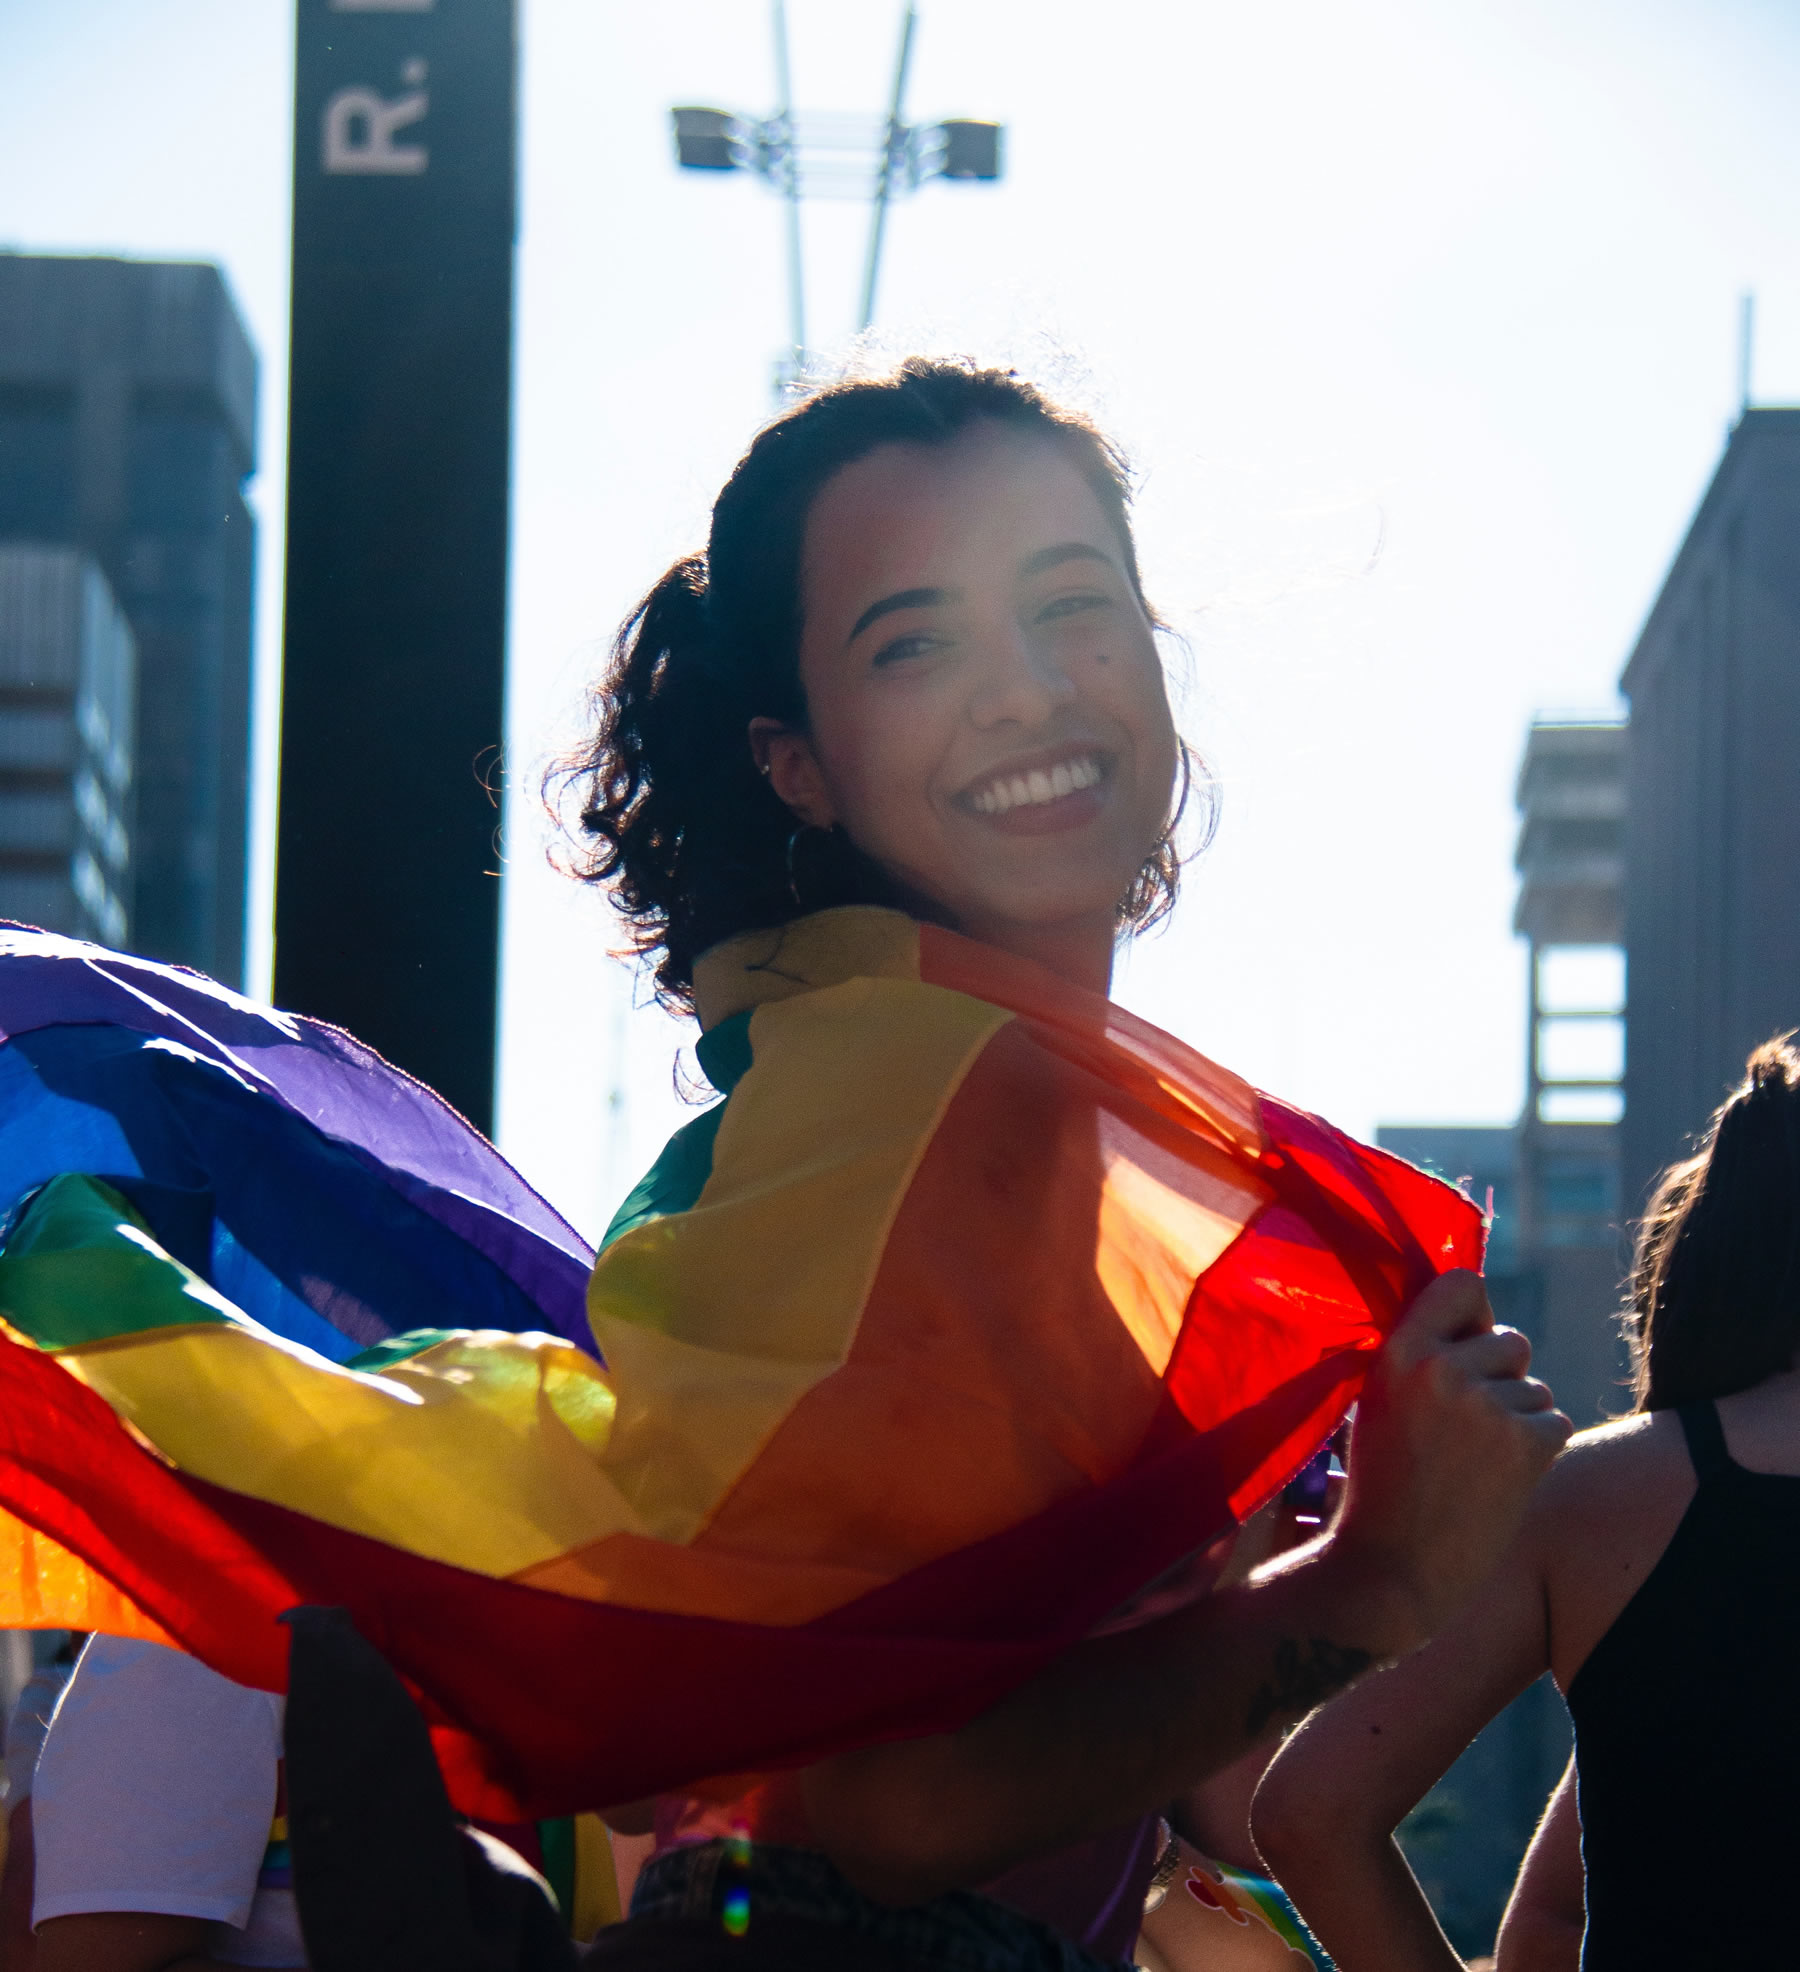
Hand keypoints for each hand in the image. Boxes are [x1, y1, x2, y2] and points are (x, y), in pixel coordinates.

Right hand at [1329, 1270, 1569, 1650]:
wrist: (1389, 1571)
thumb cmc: (1379, 1488)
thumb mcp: (1376, 1403)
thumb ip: (1418, 1359)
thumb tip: (1472, 1323)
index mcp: (1399, 1352)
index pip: (1463, 1283)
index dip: (1475, 1313)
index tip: (1467, 1341)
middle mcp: (1444, 1368)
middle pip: (1512, 1341)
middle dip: (1501, 1377)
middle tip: (1468, 1426)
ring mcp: (1488, 1405)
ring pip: (1535, 1389)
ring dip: (1519, 1420)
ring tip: (1475, 1463)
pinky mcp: (1528, 1444)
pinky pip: (1555, 1424)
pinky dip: (1537, 1452)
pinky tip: (1499, 1482)